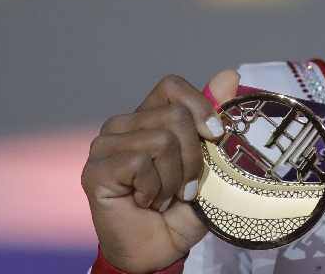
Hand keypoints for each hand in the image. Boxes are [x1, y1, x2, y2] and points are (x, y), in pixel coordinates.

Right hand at [82, 70, 239, 272]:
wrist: (159, 249)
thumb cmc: (182, 207)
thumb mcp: (210, 162)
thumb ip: (214, 119)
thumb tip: (229, 75)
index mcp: (149, 118)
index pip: (171, 86)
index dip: (199, 105)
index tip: (215, 134)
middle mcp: (123, 125)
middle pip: (175, 116)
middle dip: (193, 158)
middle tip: (186, 186)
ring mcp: (104, 145)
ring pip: (161, 141)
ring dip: (174, 179)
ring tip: (164, 196)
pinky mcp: (95, 169)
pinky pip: (139, 163)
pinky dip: (154, 189)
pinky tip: (145, 202)